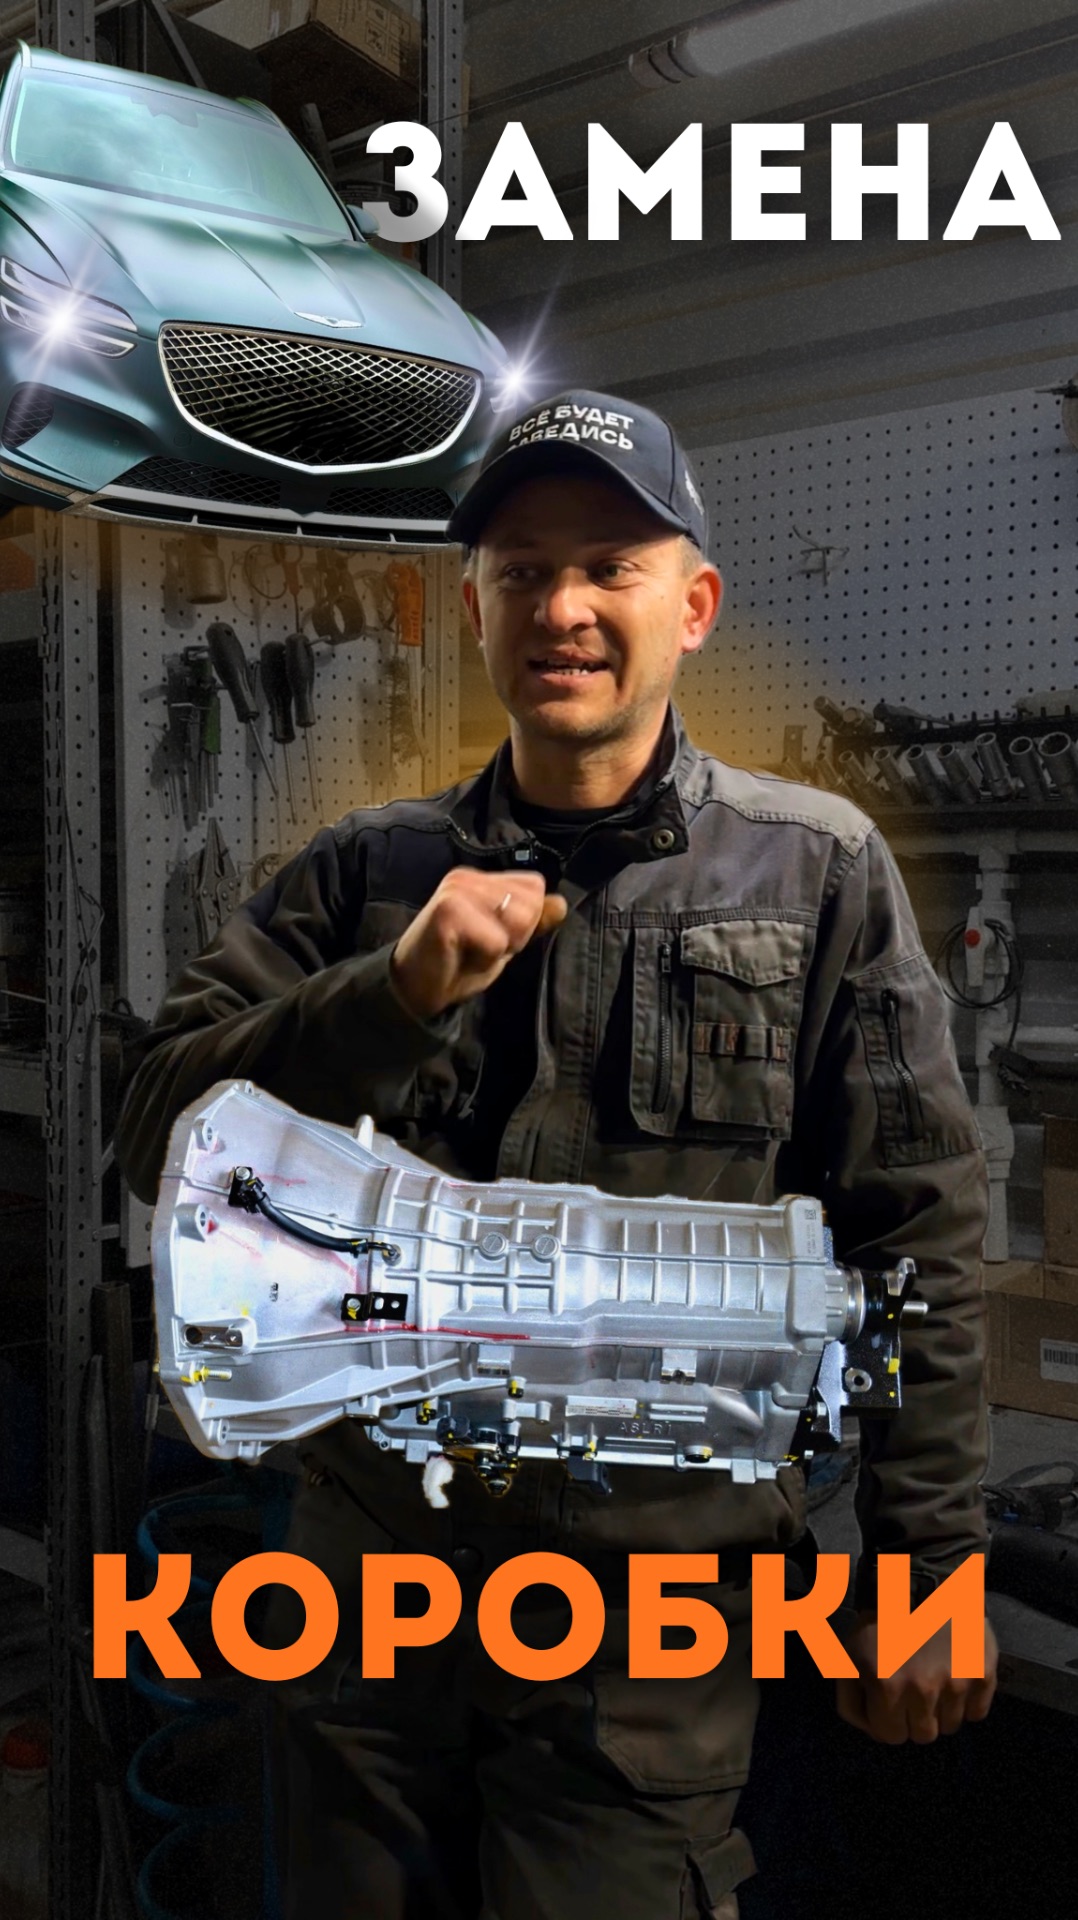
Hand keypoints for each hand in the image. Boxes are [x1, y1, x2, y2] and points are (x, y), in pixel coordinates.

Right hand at [389, 868, 567, 1020]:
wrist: (414, 988)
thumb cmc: (457, 964)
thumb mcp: (503, 942)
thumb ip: (531, 923)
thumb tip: (561, 903)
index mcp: (482, 879)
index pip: (535, 887)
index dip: (526, 921)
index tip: (492, 938)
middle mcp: (469, 877)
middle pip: (531, 903)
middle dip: (516, 936)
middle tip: (479, 947)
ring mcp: (457, 889)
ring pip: (519, 919)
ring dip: (501, 948)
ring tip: (471, 950)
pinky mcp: (448, 909)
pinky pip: (496, 939)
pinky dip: (485, 958)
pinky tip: (460, 957)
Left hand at [836, 1611, 997, 1743]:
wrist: (926, 1581)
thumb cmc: (882, 1620)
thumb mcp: (850, 1654)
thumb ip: (850, 1700)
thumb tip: (872, 1731)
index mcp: (886, 1684)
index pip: (890, 1736)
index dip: (888, 1720)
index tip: (890, 1702)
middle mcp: (922, 1689)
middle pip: (923, 1736)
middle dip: (915, 1718)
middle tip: (914, 1690)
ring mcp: (956, 1683)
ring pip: (951, 1727)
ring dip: (942, 1710)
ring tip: (935, 1679)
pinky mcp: (983, 1674)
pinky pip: (977, 1713)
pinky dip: (968, 1703)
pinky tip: (956, 1678)